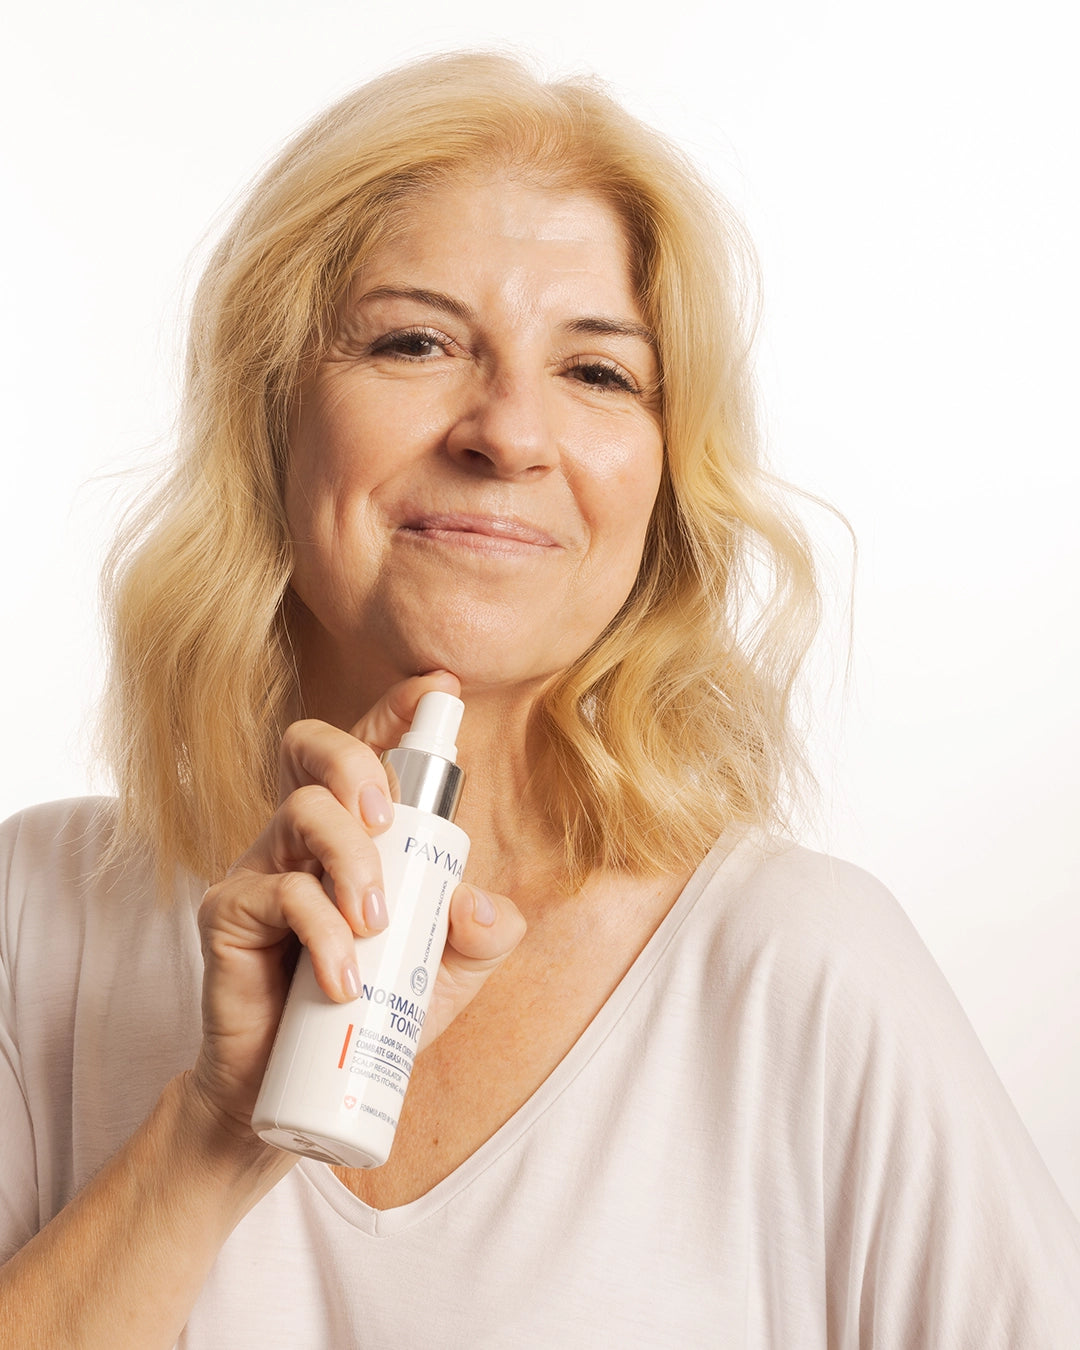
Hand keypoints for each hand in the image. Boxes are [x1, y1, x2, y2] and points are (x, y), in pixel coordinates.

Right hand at [190, 672, 525, 1139]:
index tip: (439, 688)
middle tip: (391, 818)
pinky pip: (277, 892)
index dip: (398, 710)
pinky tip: (345, 980)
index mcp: (355, 831)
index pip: (371, 751)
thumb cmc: (368, 1019)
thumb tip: (483, 904)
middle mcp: (304, 835)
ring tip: (376, 923)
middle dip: (359, 760)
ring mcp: (260, 867)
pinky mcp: (228, 913)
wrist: (289, 1097)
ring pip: (301, 811)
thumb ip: (479, 937)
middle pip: (314, 747)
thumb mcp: (446, 978)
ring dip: (352, 859)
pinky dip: (322, 932)